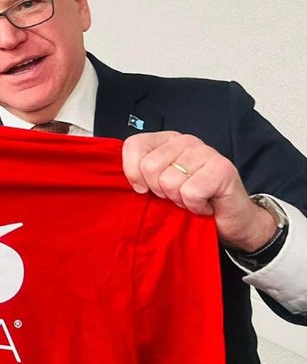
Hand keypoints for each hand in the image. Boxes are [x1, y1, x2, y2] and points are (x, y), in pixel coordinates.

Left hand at [122, 131, 277, 251]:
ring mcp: (205, 151)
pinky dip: (196, 207)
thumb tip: (129, 181)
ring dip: (180, 201)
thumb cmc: (194, 202)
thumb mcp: (160, 187)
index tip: (147, 190)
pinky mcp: (221, 168)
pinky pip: (190, 192)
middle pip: (149, 167)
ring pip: (169, 182)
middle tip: (179, 196)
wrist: (234, 222)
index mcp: (166, 140)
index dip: (133, 174)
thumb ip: (142, 176)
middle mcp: (184, 140)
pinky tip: (206, 205)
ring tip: (194, 199)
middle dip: (161, 192)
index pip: (134, 146)